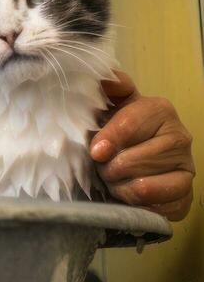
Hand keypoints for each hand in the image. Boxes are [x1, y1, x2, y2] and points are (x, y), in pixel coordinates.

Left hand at [91, 71, 195, 220]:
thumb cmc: (118, 132)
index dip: (109, 139)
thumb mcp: (110, 106)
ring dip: (119, 186)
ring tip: (115, 179)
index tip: (95, 151)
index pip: (130, 124)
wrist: (135, 164)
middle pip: (133, 160)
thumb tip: (107, 77)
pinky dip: (134, 202)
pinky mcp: (185, 194)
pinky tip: (129, 193)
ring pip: (143, 185)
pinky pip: (155, 204)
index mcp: (159, 109)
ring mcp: (186, 166)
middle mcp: (179, 136)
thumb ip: (109, 89)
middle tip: (103, 166)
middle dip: (110, 167)